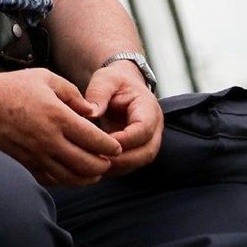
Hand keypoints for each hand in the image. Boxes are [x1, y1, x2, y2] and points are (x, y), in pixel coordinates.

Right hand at [0, 68, 122, 186]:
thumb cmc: (13, 87)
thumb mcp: (46, 78)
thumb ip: (73, 94)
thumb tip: (91, 111)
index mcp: (57, 116)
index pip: (94, 140)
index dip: (110, 146)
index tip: (116, 146)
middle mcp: (48, 140)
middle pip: (87, 164)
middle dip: (103, 165)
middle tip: (109, 160)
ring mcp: (36, 155)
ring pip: (71, 177)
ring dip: (88, 177)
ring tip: (96, 171)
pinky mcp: (25, 164)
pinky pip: (52, 180)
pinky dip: (67, 180)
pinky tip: (73, 174)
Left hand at [84, 60, 162, 175]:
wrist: (121, 85)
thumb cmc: (114, 81)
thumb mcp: (105, 79)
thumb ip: (98, 93)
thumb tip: (91, 113)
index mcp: (148, 108)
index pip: (143, 130)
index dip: (124, 139)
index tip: (101, 142)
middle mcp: (154, 127)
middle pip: (147, 151)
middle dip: (122, 159)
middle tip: (96, 159)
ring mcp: (149, 140)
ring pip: (140, 161)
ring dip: (119, 166)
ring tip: (94, 164)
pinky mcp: (139, 148)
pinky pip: (132, 163)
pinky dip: (116, 167)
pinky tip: (96, 164)